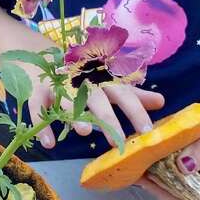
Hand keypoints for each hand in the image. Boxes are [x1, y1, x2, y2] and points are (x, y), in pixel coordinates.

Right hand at [27, 73, 163, 150]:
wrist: (45, 56)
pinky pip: (38, 108)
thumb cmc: (84, 76)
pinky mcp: (38, 92)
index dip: (135, 111)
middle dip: (107, 119)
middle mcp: (82, 81)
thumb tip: (161, 101)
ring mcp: (58, 85)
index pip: (123, 94)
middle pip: (96, 100)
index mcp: (103, 79)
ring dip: (74, 115)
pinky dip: (42, 124)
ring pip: (67, 100)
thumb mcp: (109, 83)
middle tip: (116, 142)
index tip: (147, 131)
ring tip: (84, 132)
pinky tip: (49, 143)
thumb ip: (132, 94)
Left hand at [139, 92, 199, 199]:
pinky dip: (162, 170)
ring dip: (159, 181)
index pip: (198, 199)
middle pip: (186, 198)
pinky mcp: (195, 168)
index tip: (150, 179)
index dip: (172, 194)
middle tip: (138, 175)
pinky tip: (147, 160)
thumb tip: (182, 168)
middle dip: (162, 190)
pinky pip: (177, 174)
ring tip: (138, 169)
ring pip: (179, 188)